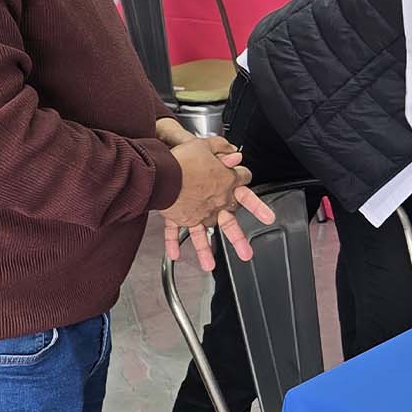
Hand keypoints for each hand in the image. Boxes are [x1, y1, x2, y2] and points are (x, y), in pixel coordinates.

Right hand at [161, 139, 274, 271]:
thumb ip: (220, 148)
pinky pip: (175, 232)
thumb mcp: (205, 145)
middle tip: (247, 253)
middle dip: (238, 238)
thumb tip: (234, 153)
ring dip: (206, 251)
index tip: (242, 175)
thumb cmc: (184, 159)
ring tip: (210, 266)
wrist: (164, 173)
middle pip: (231, 222)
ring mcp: (198, 213)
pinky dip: (173, 242)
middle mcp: (215, 203)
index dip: (242, 175)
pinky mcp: (179, 217)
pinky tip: (174, 254)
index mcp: (226, 183)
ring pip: (203, 235)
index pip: (243, 180)